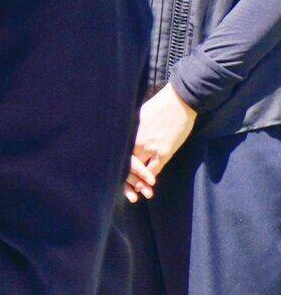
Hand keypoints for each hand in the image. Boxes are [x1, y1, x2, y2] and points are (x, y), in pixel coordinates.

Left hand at [125, 83, 197, 202]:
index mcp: (127, 133)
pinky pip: (155, 169)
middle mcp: (136, 142)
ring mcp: (150, 148)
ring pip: (140, 172)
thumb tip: (122, 135)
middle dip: (127, 182)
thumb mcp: (138, 115)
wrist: (180, 101)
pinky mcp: (165, 151)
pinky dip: (150, 178)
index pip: (118, 155)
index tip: (115, 176)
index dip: (116, 168)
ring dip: (140, 184)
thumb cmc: (159, 105)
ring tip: (140, 193)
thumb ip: (130, 128)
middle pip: (126, 166)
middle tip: (130, 192)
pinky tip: (149, 184)